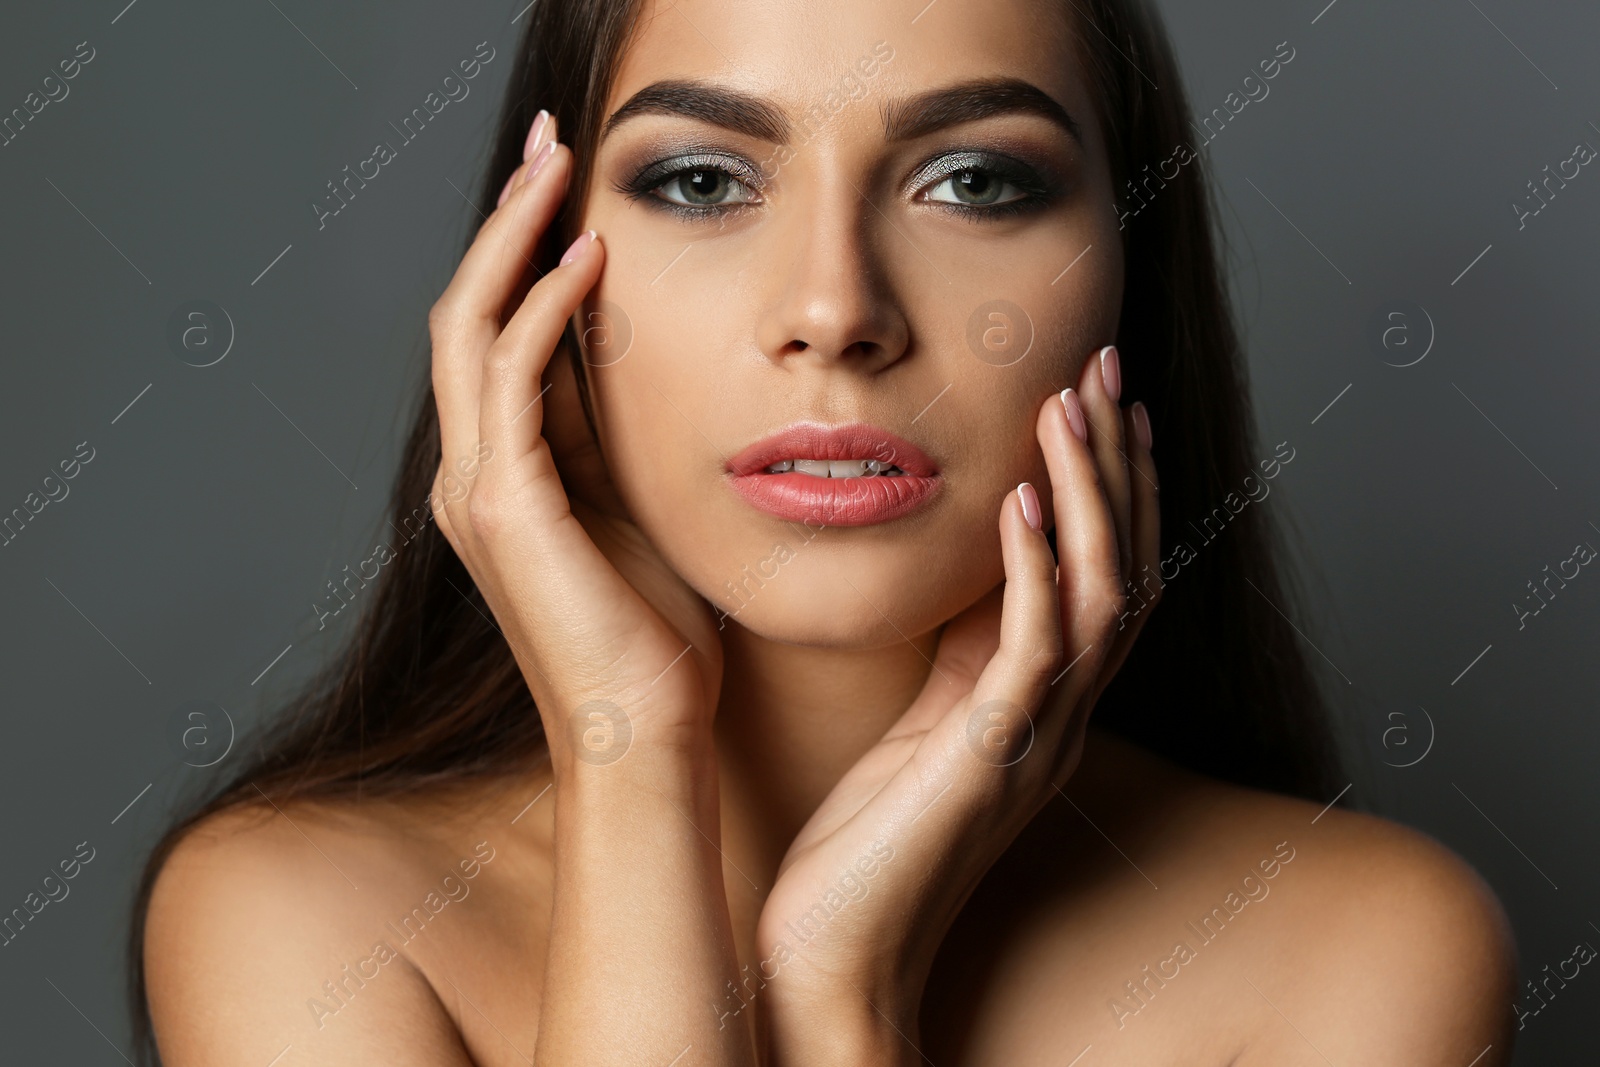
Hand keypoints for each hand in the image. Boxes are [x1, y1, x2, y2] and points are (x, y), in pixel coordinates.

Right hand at [427, 116, 722, 770]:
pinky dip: (543, 310)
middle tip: (549, 144)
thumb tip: (633, 358)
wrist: (644, 733)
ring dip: (513, 239)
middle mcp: (471, 475)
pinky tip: (585, 258)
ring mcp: (477, 491)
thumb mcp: (637, 511)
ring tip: (557, 167)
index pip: (498, 337)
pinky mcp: (504, 507)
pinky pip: (511, 380)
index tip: (568, 187)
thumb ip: (613, 440)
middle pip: (467, 313)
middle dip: (506, 222)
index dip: (524, 254)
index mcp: (503, 477)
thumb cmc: (656, 638)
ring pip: (471, 328)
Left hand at [754, 347, 1158, 1059]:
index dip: (1110, 481)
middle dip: (1118, 461)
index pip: (1102, 570)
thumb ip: (957, 649)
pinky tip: (1020, 501)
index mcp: (1040, 700)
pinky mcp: (989, 759)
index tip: (1094, 395)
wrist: (835, 954)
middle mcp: (1059, 714)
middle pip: (1123, 564)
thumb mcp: (922, 720)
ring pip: (1097, 593)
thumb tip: (967, 563)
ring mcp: (1034, 737)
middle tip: (1104, 365)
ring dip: (1088, 492)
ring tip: (1070, 403)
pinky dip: (1033, 569)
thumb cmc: (864, 841)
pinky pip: (1032, 650)